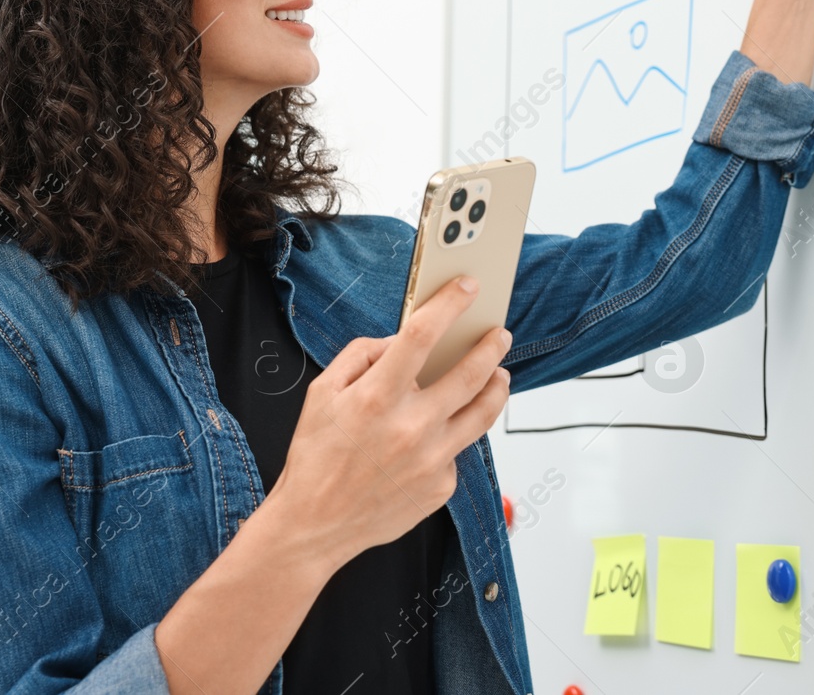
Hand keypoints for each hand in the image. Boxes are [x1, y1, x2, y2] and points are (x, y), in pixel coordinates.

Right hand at [266, 275, 511, 570]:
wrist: (314, 526)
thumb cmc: (315, 457)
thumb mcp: (322, 393)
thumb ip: (360, 356)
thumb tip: (397, 340)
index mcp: (377, 398)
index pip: (422, 336)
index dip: (449, 305)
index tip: (467, 288)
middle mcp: (410, 428)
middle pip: (469, 374)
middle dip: (490, 346)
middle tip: (498, 334)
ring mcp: (431, 460)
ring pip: (483, 414)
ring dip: (496, 387)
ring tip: (499, 374)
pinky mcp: (441, 487)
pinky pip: (457, 450)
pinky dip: (451, 436)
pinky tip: (438, 435)